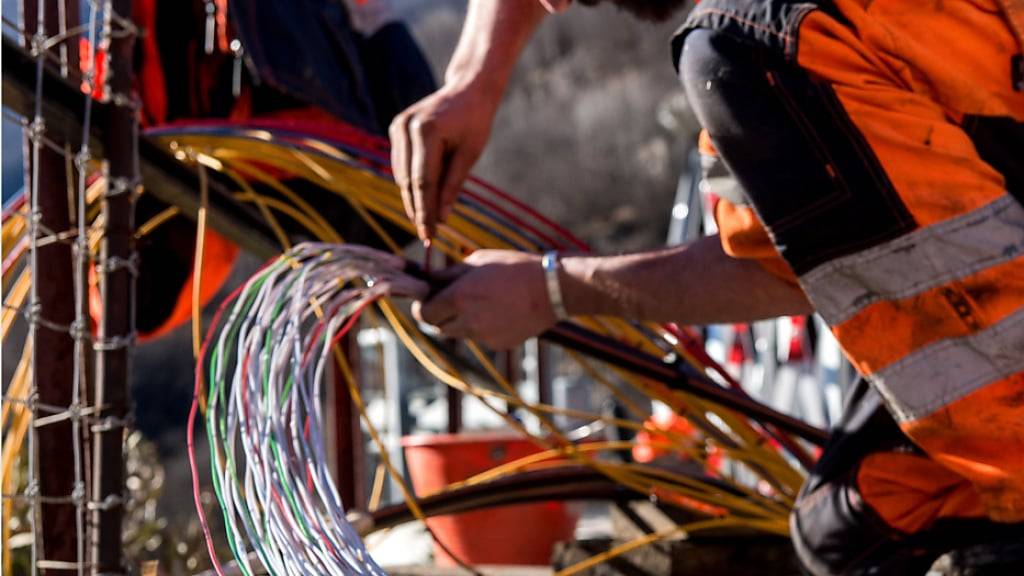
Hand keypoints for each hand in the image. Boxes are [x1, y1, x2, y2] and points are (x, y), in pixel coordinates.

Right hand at [389, 83, 499, 240]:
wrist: (468, 89)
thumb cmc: (475, 121)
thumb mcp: (470, 154)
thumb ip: (453, 185)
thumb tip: (440, 219)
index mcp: (426, 131)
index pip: (423, 181)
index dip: (425, 211)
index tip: (430, 235)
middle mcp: (405, 127)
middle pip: (408, 181)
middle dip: (418, 210)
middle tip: (427, 236)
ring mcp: (397, 126)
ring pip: (401, 175)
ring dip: (412, 200)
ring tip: (426, 223)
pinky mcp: (396, 129)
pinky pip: (401, 165)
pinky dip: (410, 184)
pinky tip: (422, 201)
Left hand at [413, 250, 555, 349]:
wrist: (552, 289)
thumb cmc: (515, 268)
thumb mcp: (478, 261)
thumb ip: (449, 274)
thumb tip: (429, 280)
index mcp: (459, 298)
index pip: (424, 313)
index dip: (423, 307)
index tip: (428, 299)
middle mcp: (468, 322)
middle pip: (438, 327)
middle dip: (440, 315)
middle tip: (450, 301)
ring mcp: (484, 337)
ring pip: (460, 333)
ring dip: (461, 321)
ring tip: (482, 302)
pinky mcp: (499, 344)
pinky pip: (481, 338)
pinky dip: (483, 327)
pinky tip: (501, 311)